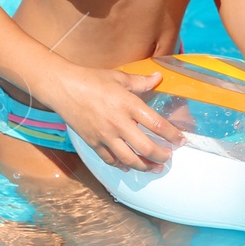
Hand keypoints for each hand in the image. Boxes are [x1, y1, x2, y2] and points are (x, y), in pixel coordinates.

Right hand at [51, 66, 184, 172]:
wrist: (63, 88)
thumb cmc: (92, 80)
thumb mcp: (119, 77)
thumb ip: (141, 82)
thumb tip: (159, 77)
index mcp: (129, 104)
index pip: (157, 125)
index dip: (173, 135)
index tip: (181, 141)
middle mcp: (119, 123)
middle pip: (146, 147)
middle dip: (162, 156)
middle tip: (169, 157)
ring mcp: (105, 135)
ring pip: (129, 159)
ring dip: (145, 166)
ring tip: (154, 168)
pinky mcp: (93, 142)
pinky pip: (110, 160)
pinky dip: (121, 165)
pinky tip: (129, 166)